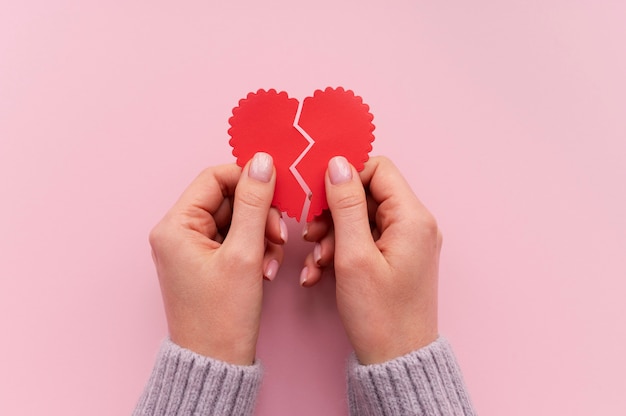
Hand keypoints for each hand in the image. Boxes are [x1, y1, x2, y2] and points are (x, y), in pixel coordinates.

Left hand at [148, 153, 286, 364]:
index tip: (277, 191)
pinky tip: (266, 270)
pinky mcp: (206, 262)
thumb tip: (262, 162)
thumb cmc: (222, 317)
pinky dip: (255, 249)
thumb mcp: (244, 254)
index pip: (214, 178)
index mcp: (175, 225)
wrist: (216, 363)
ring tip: (271, 261)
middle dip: (259, 215)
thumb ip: (254, 203)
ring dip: (261, 234)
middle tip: (279, 235)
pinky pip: (235, 240)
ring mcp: (192, 248)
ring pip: (236, 220)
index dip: (249, 179)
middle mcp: (178, 232)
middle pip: (227, 199)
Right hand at [302, 156, 440, 363]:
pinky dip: (341, 251)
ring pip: (361, 219)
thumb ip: (346, 205)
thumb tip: (338, 164)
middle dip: (334, 212)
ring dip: (333, 235)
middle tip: (312, 233)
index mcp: (412, 218)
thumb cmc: (380, 316)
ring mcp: (406, 242)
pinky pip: (364, 241)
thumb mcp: (354, 256)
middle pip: (367, 194)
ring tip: (316, 261)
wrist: (397, 361)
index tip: (319, 195)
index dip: (346, 176)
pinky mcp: (396, 258)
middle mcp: (414, 224)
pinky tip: (320, 272)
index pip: (378, 169)